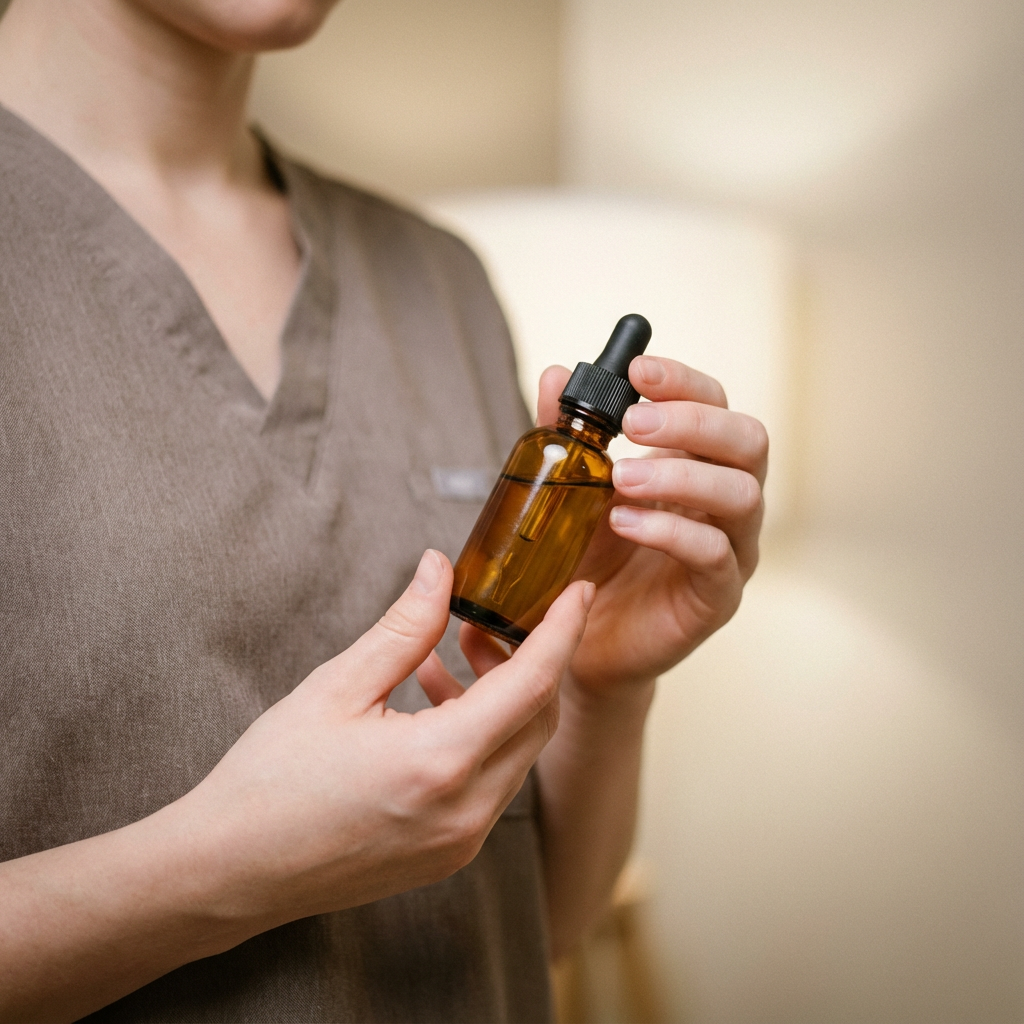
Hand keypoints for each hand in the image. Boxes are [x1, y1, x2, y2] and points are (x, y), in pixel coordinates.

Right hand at [183, 551, 594, 928]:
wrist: (230, 871)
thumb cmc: (271, 778)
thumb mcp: (337, 687)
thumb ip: (404, 626)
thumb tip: (440, 569)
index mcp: (440, 762)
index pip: (533, 683)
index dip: (562, 630)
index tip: (578, 591)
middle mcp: (465, 811)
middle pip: (538, 718)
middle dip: (532, 660)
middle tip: (494, 619)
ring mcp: (461, 842)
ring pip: (518, 752)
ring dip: (504, 698)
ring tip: (453, 653)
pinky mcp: (448, 856)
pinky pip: (491, 783)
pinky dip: (483, 735)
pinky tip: (434, 702)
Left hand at [534, 356, 767, 691]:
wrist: (582, 643)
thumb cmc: (590, 560)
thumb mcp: (575, 490)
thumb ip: (570, 434)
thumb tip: (556, 375)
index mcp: (699, 464)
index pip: (716, 405)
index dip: (685, 382)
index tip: (638, 371)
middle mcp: (727, 501)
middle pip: (748, 440)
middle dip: (692, 422)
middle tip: (634, 422)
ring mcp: (731, 549)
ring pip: (741, 494)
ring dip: (680, 475)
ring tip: (621, 478)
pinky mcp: (717, 596)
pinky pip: (713, 554)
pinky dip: (669, 531)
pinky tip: (623, 522)